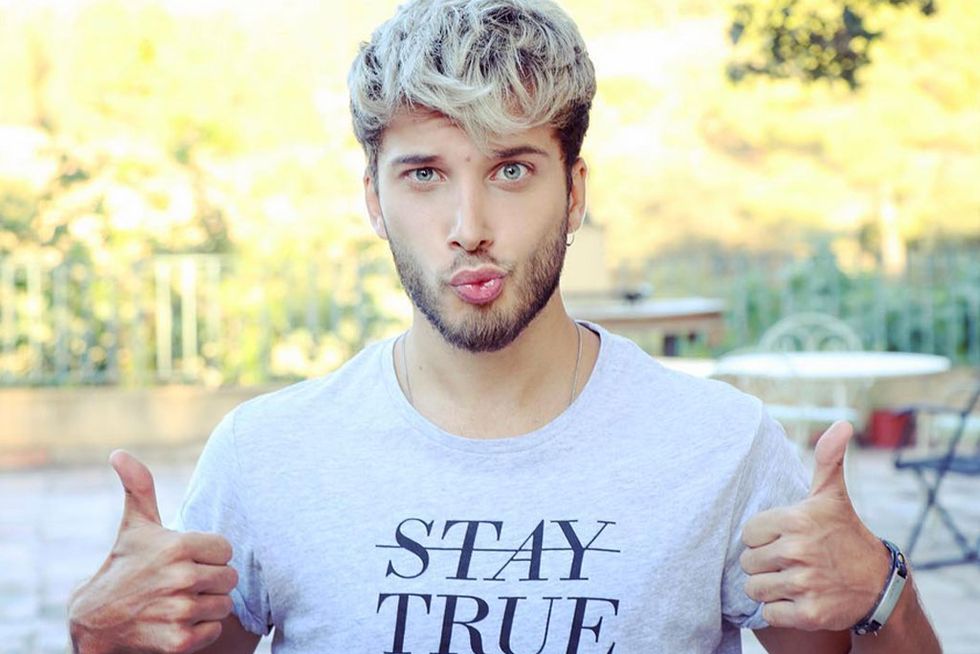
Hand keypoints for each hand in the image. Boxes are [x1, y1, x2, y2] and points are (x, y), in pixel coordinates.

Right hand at [68, 451, 237, 653]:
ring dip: (206, 605)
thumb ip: (139, 486)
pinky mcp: (178, 641)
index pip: (226, 550)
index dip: (210, 555)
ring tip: (179, 600)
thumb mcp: (135, 525)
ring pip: (224, 605)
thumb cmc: (125, 564)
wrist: (96, 620)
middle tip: (185, 581)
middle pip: (229, 578)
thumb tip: (119, 453)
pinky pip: (214, 630)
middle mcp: (179, 577)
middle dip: (211, 580)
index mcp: (178, 546)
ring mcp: (179, 610)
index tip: (189, 558)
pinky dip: (201, 630)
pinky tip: (177, 621)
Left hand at [740, 421, 891, 630]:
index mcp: (796, 520)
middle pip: (748, 562)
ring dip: (769, 588)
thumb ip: (827, 458)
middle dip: (765, 563)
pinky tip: (798, 599)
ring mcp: (804, 584)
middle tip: (790, 561)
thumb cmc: (844, 534)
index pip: (748, 533)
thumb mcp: (832, 496)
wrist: (878, 585)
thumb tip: (842, 423)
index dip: (763, 537)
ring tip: (792, 579)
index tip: (784, 538)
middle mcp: (799, 551)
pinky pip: (768, 613)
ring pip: (754, 589)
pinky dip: (779, 610)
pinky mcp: (809, 614)